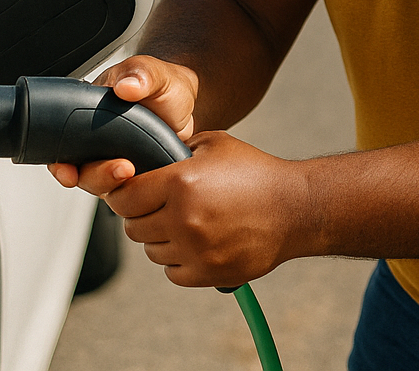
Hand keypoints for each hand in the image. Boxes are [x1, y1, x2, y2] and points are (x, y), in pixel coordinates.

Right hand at [48, 55, 198, 189]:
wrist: (187, 104)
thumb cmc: (165, 85)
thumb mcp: (154, 73)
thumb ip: (141, 75)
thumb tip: (125, 85)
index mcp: (90, 113)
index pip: (62, 144)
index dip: (61, 163)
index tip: (69, 170)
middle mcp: (95, 141)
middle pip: (81, 171)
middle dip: (95, 176)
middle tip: (121, 168)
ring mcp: (112, 160)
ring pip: (101, 185)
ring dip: (112, 184)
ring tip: (132, 171)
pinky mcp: (133, 176)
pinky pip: (124, 191)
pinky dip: (132, 191)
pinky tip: (146, 184)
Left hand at [106, 131, 309, 287]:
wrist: (295, 208)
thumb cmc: (255, 172)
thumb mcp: (214, 144)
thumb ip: (176, 150)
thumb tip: (145, 161)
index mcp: (181, 182)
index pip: (125, 197)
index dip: (123, 194)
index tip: (130, 193)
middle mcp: (183, 218)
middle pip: (134, 227)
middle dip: (141, 216)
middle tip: (158, 208)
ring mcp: (196, 249)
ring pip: (151, 251)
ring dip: (160, 239)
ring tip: (182, 224)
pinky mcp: (208, 273)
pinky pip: (172, 272)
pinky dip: (177, 261)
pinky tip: (193, 244)